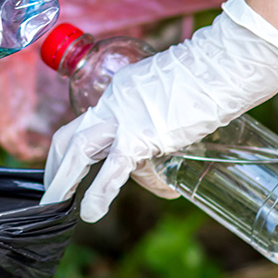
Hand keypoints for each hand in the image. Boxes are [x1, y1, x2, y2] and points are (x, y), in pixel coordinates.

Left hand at [41, 0, 277, 221]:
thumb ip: (168, 122)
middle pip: (71, 136)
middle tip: (50, 192)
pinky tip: (90, 213)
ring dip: (63, 180)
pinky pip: (113, 169)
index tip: (72, 168)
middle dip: (56, 166)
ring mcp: (124, 117)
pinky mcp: (142, 135)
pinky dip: (99, 193)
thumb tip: (167, 162)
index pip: (91, 123)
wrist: (227, 64)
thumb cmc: (216, 76)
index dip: (79, 149)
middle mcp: (115, 101)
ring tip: (55, 205)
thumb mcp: (179, 96)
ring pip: (79, 150)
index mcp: (121, 90)